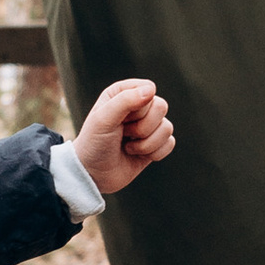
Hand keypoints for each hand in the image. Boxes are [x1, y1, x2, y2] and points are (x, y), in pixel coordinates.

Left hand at [73, 77, 175, 195]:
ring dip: (146, 144)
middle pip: (161, 107)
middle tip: (123, 134)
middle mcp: (138, 105)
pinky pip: (170, 143)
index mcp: (123, 92)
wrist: (94, 175)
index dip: (138, 107)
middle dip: (142, 127)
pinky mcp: (156, 143)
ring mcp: (148, 124)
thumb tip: (152, 90)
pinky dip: (153, 153)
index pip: (148, 89)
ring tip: (127, 147)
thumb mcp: (104, 119)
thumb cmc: (94, 143)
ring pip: (167, 127)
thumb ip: (125, 101)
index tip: (121, 119)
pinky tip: (137, 155)